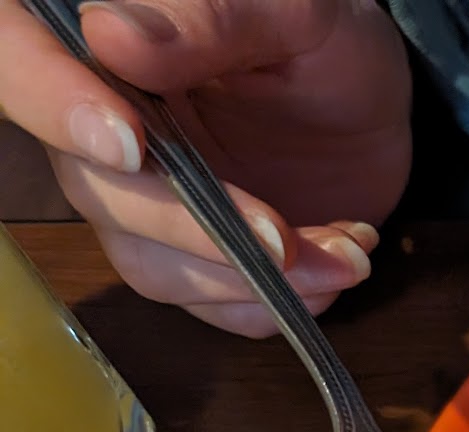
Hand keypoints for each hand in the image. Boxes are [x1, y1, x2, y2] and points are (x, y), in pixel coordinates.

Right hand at [0, 0, 411, 335]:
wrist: (371, 101)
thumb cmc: (321, 38)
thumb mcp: (288, 10)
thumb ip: (207, 19)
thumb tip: (112, 33)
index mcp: (91, 44)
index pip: (20, 63)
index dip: (54, 106)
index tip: (130, 146)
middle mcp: (96, 123)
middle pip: (96, 188)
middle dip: (197, 228)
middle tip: (283, 239)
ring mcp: (141, 196)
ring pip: (151, 264)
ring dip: (250, 280)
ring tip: (344, 254)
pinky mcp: (190, 253)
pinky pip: (209, 303)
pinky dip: (276, 301)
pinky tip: (338, 261)